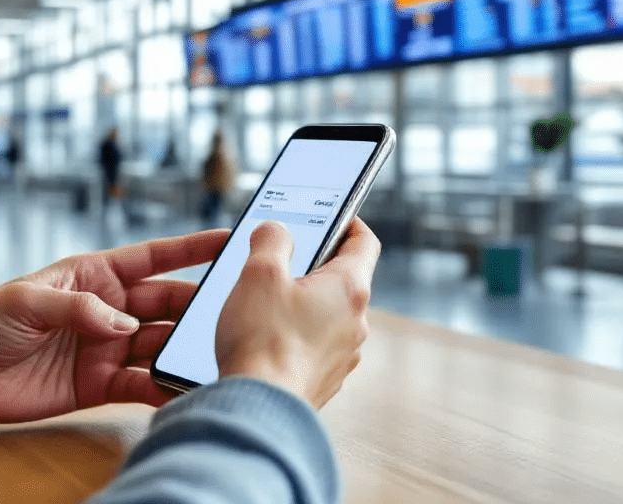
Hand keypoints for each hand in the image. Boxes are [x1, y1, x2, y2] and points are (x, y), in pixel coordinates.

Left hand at [0, 230, 226, 422]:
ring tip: (209, 356)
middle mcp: (109, 308)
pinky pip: (140, 383)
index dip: (192, 248)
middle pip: (167, 303)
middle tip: (227, 313)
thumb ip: (78, 308)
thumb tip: (125, 326)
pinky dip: (160, 387)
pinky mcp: (99, 384)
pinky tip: (179, 390)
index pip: (154, 257)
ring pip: (159, 344)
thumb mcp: (26, 300)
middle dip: (197, 307)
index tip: (229, 240)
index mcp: (94, 274)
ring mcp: (107, 346)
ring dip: (182, 351)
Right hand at [216, 219, 379, 407]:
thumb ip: (271, 240)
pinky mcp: (326, 379)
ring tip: (267, 304)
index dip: (349, 222)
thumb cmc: (263, 341)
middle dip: (315, 266)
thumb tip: (276, 231)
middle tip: (283, 260)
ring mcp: (344, 354)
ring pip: (330, 315)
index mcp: (350, 288)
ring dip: (305, 304)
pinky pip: (317, 346)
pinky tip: (268, 339)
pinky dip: (298, 336)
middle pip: (344, 280)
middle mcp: (356, 322)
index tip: (332, 216)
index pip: (364, 242)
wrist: (258, 407)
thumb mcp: (259, 273)